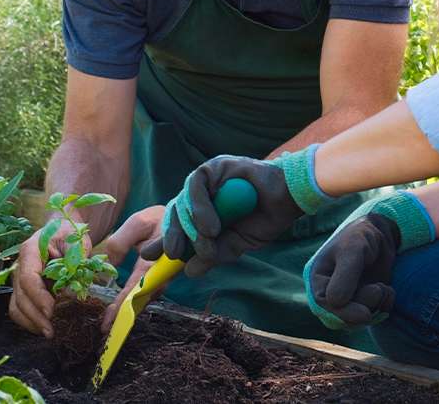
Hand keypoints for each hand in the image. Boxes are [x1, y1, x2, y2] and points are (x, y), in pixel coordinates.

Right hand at [9, 221, 88, 336]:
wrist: (61, 231)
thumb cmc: (69, 234)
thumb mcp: (76, 242)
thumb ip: (74, 263)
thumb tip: (71, 290)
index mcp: (30, 251)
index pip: (28, 278)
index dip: (38, 297)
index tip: (51, 311)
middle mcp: (19, 266)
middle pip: (20, 296)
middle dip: (35, 316)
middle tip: (51, 331)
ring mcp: (19, 279)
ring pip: (16, 306)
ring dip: (30, 322)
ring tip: (48, 333)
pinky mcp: (23, 289)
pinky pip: (20, 308)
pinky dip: (29, 321)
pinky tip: (43, 327)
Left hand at [96, 204, 166, 332]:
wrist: (185, 218)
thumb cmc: (159, 219)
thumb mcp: (138, 222)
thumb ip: (120, 242)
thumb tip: (109, 265)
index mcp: (155, 263)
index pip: (135, 290)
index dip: (121, 306)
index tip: (108, 322)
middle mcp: (161, 277)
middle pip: (140, 302)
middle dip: (122, 316)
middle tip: (105, 329)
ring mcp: (163, 280)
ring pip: (144, 300)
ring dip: (127, 311)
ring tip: (110, 323)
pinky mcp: (162, 279)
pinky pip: (147, 294)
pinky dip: (133, 301)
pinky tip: (121, 307)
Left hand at [140, 154, 304, 276]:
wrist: (289, 199)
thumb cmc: (264, 219)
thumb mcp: (235, 245)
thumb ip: (212, 255)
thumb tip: (189, 271)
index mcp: (204, 212)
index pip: (177, 225)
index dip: (163, 239)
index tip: (149, 256)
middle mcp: (201, 195)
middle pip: (176, 214)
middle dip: (172, 235)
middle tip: (175, 254)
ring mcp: (207, 179)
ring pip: (183, 202)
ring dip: (192, 226)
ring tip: (209, 239)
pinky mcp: (215, 166)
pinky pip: (196, 185)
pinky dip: (200, 207)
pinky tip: (212, 226)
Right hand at [303, 191, 435, 328]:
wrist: (381, 232)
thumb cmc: (361, 236)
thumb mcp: (352, 251)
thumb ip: (344, 276)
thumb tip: (335, 302)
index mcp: (319, 279)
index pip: (324, 305)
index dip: (344, 313)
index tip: (365, 314)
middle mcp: (331, 292)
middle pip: (341, 317)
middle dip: (363, 310)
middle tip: (379, 290)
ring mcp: (349, 298)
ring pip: (358, 319)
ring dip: (376, 307)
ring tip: (384, 286)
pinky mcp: (365, 301)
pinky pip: (374, 315)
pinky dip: (384, 306)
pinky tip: (389, 290)